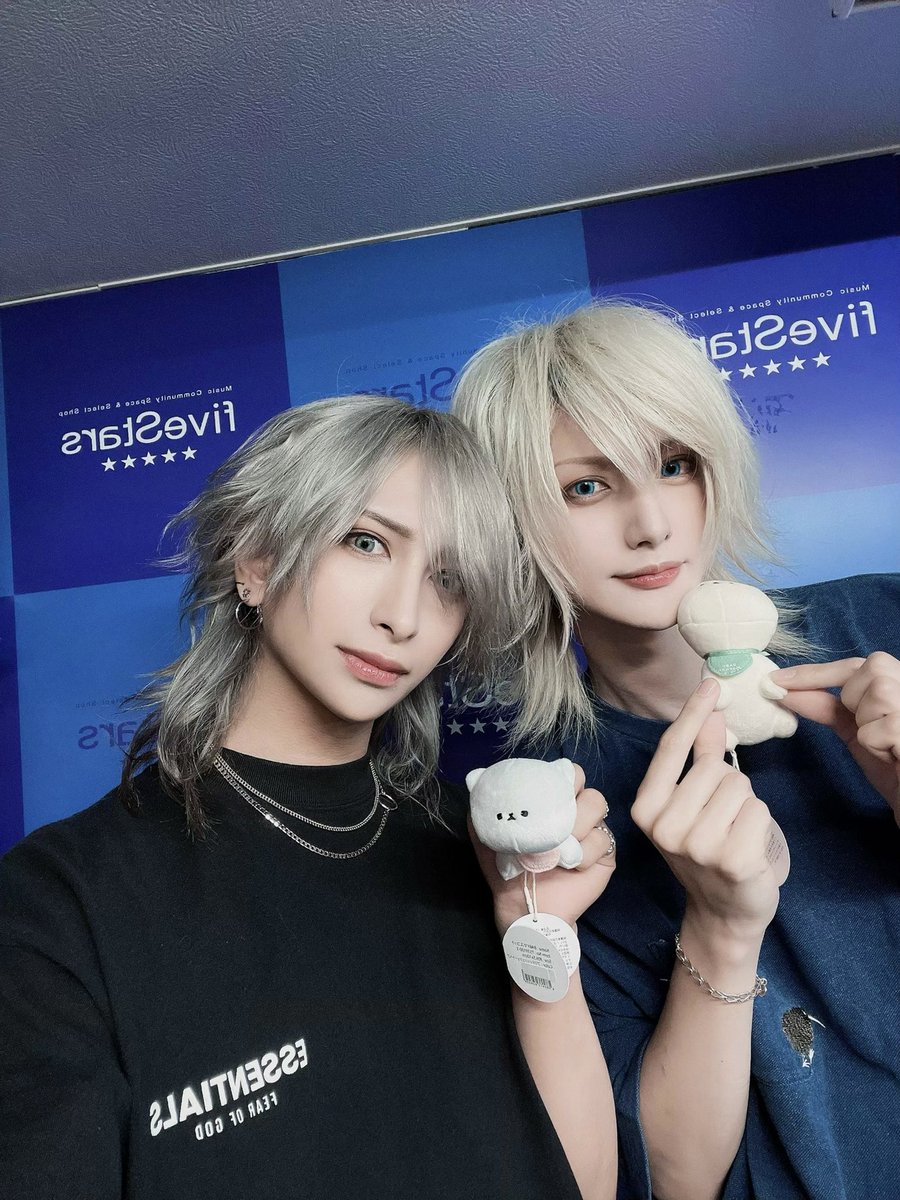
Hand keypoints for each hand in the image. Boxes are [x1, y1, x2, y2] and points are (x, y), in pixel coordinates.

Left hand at [469, 764, 614, 934]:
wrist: (525, 908)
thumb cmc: (507, 869)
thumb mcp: (488, 836)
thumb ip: (484, 808)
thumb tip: (475, 778)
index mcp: (552, 803)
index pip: (567, 774)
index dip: (563, 774)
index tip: (548, 785)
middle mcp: (575, 814)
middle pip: (585, 784)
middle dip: (573, 797)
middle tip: (558, 815)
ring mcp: (592, 833)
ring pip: (597, 806)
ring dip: (578, 823)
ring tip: (559, 845)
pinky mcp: (604, 855)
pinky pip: (602, 840)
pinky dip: (585, 851)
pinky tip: (570, 865)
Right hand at [630, 680, 784, 942]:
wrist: (723, 911)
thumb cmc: (706, 851)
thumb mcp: (691, 804)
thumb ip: (700, 757)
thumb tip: (711, 711)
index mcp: (646, 808)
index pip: (672, 750)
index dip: (693, 714)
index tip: (710, 684)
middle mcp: (665, 827)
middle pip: (716, 769)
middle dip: (728, 784)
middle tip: (722, 819)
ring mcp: (697, 846)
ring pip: (740, 787)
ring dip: (746, 805)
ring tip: (734, 833)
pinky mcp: (732, 859)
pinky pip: (758, 810)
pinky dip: (761, 824)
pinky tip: (748, 848)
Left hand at [772, 653, 899, 822]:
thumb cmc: (892, 767)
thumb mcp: (857, 733)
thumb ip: (829, 708)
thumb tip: (787, 692)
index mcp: (899, 684)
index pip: (857, 665)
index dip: (816, 672)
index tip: (777, 681)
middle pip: (869, 669)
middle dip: (853, 698)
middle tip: (865, 727)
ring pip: (875, 694)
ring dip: (868, 724)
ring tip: (886, 745)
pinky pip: (877, 728)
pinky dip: (876, 745)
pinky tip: (894, 756)